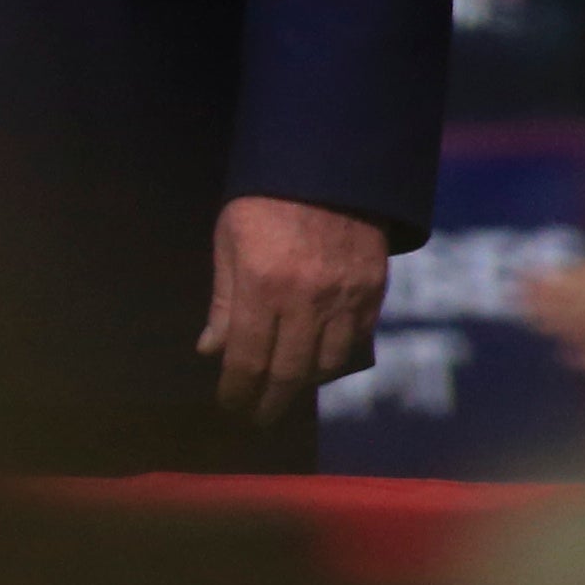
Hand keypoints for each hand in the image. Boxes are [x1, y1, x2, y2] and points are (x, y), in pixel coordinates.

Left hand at [198, 193, 391, 421]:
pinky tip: (319, 364)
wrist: (328, 167)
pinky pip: (357, 344)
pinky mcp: (373, 294)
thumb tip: (211, 349)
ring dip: (304, 384)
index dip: (238, 391)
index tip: (230, 407)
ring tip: (284, 389)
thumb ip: (224, 301)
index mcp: (262, 286)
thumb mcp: (229, 241)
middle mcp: (306, 300)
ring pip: (328, 366)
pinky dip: (336, 361)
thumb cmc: (264, 202)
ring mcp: (345, 299)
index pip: (248, 359)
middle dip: (270, 402)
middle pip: (289, 373)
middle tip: (257, 417)